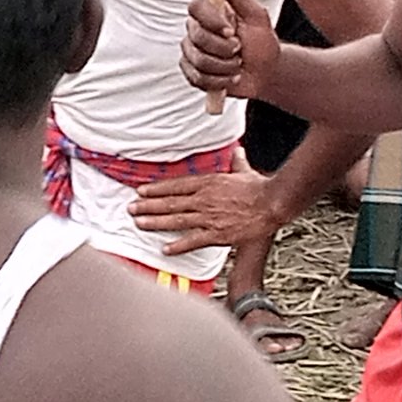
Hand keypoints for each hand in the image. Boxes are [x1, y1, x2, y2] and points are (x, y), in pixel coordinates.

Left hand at [129, 163, 295, 252]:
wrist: (272, 204)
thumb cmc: (259, 188)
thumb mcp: (244, 171)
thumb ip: (237, 162)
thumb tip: (238, 152)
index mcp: (207, 183)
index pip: (175, 185)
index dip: (156, 188)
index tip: (141, 190)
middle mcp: (203, 199)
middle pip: (169, 203)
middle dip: (147, 206)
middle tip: (130, 208)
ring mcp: (208, 217)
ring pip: (175, 220)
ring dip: (155, 222)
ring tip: (139, 223)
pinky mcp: (217, 234)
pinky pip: (193, 241)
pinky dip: (178, 245)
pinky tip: (165, 249)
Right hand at [178, 0, 262, 98]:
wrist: (265, 73)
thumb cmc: (262, 41)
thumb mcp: (255, 15)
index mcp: (209, 12)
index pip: (195, 8)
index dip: (211, 21)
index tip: (232, 31)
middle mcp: (196, 30)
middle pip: (196, 37)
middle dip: (223, 49)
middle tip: (240, 50)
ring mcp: (192, 52)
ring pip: (198, 60)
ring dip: (225, 67)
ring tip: (238, 65)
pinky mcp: (192, 73)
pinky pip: (197, 78)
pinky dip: (219, 82)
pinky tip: (231, 78)